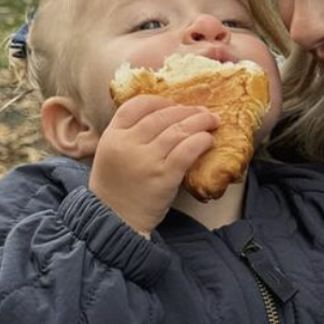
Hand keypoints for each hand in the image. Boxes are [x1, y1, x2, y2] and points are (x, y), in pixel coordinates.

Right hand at [89, 94, 218, 234]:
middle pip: (162, 116)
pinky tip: (208, 141)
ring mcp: (146, 160)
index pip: (137, 106)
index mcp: (112, 136)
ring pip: (178, 130)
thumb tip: (167, 116)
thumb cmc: (118, 188)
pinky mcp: (163, 177)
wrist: (115, 221)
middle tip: (203, 112)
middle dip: (186, 110)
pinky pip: (186, 151)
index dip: (160, 101)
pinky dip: (200, 141)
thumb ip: (130, 135)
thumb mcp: (112, 155)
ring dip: (199, 122)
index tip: (175, 104)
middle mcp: (128, 144)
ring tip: (212, 122)